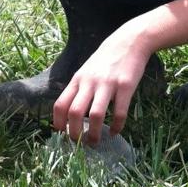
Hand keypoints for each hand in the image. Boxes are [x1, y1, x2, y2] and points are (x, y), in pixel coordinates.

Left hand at [52, 26, 150, 144]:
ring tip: (96, 142)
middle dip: (75, 133)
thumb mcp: (86, 71)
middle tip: (79, 144)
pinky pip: (119, 112)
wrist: (129, 42)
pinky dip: (117, 126)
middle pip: (75, 113)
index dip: (58, 123)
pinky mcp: (125, 87)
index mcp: (78, 80)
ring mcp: (108, 84)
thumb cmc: (105, 60)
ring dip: (95, 134)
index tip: (63, 134)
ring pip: (96, 115)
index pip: (61, 104)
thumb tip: (70, 115)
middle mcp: (90, 82)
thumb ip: (78, 89)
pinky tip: (116, 131)